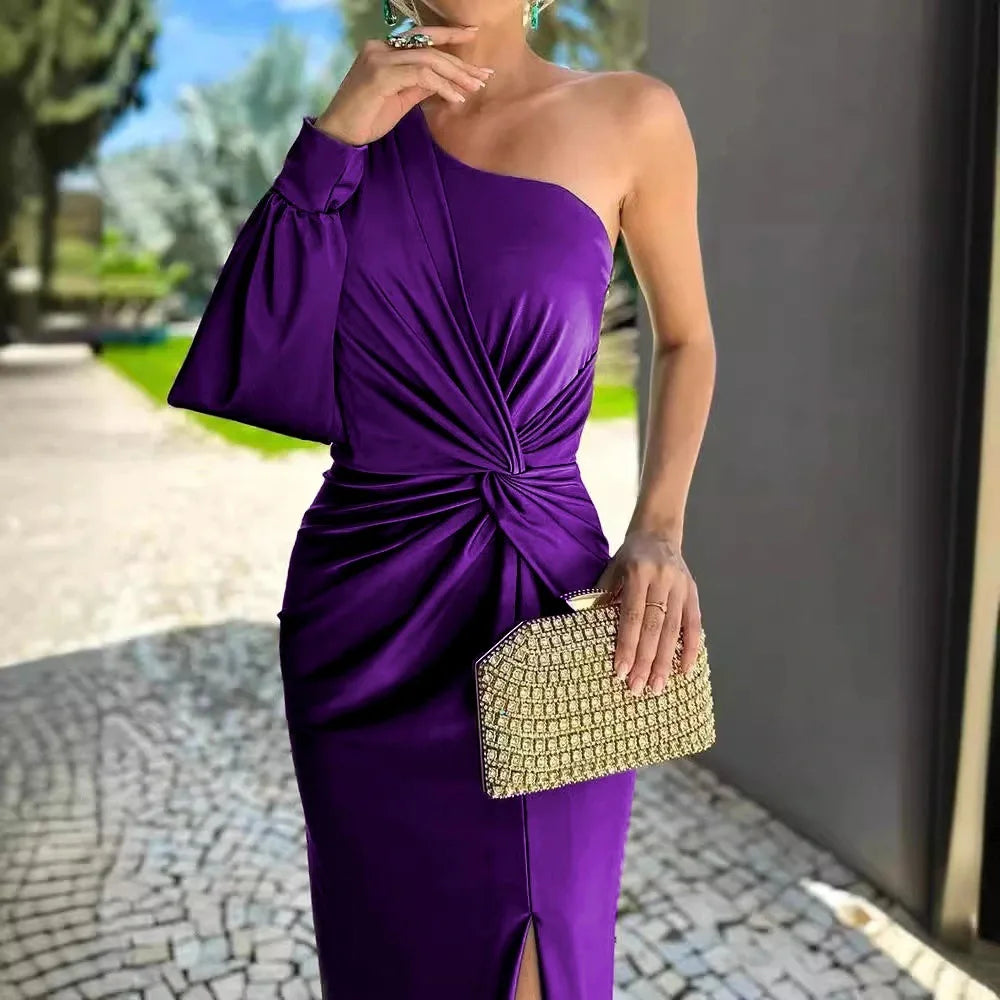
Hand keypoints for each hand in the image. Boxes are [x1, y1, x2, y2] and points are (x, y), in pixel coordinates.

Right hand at [312, 25, 493, 145]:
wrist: (340, 134)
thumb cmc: (367, 119)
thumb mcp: (400, 99)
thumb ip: (420, 85)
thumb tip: (444, 80)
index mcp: (383, 49)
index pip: (422, 37)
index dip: (449, 35)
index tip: (473, 37)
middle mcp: (380, 47)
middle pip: (429, 47)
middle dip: (460, 62)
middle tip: (484, 76)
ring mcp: (379, 58)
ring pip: (428, 59)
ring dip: (455, 75)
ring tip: (475, 88)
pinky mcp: (381, 75)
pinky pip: (420, 75)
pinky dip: (442, 86)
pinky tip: (455, 99)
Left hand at [594, 529, 701, 695]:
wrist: (658, 533)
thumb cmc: (629, 557)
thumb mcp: (611, 570)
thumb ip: (602, 598)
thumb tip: (588, 633)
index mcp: (638, 572)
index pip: (632, 615)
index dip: (627, 645)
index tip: (620, 671)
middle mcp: (662, 579)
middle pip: (654, 627)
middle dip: (646, 660)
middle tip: (637, 688)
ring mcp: (681, 587)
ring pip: (674, 630)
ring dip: (666, 661)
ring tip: (657, 686)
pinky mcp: (694, 593)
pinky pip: (694, 625)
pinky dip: (690, 649)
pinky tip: (683, 671)